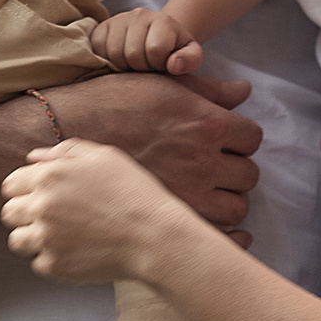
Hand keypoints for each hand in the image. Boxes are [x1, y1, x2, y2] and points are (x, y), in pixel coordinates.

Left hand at [2, 139, 212, 285]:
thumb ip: (65, 152)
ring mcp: (46, 239)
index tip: (40, 196)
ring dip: (33, 238)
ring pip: (17, 241)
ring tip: (61, 236)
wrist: (154, 236)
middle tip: (52, 217)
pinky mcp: (55, 266)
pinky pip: (38, 263)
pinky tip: (77, 250)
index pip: (10, 185)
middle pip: (9, 213)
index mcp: (48, 176)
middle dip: (25, 214)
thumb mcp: (104, 157)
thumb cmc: (133, 193)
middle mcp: (41, 207)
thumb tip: (33, 158)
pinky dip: (53, 259)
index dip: (25, 190)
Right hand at [40, 70, 259, 237]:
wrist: (68, 133)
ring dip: (228, 199)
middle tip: (217, 166)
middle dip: (236, 170)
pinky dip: (227, 235)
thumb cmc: (114, 103)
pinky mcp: (168, 219)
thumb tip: (243, 91)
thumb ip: (209, 90)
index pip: (252, 137)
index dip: (241, 138)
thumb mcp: (164, 84)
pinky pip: (218, 236)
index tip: (227, 140)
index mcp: (206, 124)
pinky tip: (221, 227)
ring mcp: (188, 195)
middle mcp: (203, 162)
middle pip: (248, 175)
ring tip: (209, 192)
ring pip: (237, 208)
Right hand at [90, 7, 203, 75]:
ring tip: (134, 64)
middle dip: (141, 67)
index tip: (162, 64)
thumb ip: (191, 60)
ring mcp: (119, 18)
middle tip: (147, 66)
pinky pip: (97, 48)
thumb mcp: (192, 55)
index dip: (158, 64)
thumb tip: (173, 65)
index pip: (155, 50)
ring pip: (113, 52)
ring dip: (123, 66)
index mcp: (163, 21)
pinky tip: (120, 60)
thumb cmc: (175, 50)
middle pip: (132, 53)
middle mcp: (140, 14)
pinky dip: (106, 59)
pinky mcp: (103, 25)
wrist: (158, 36)